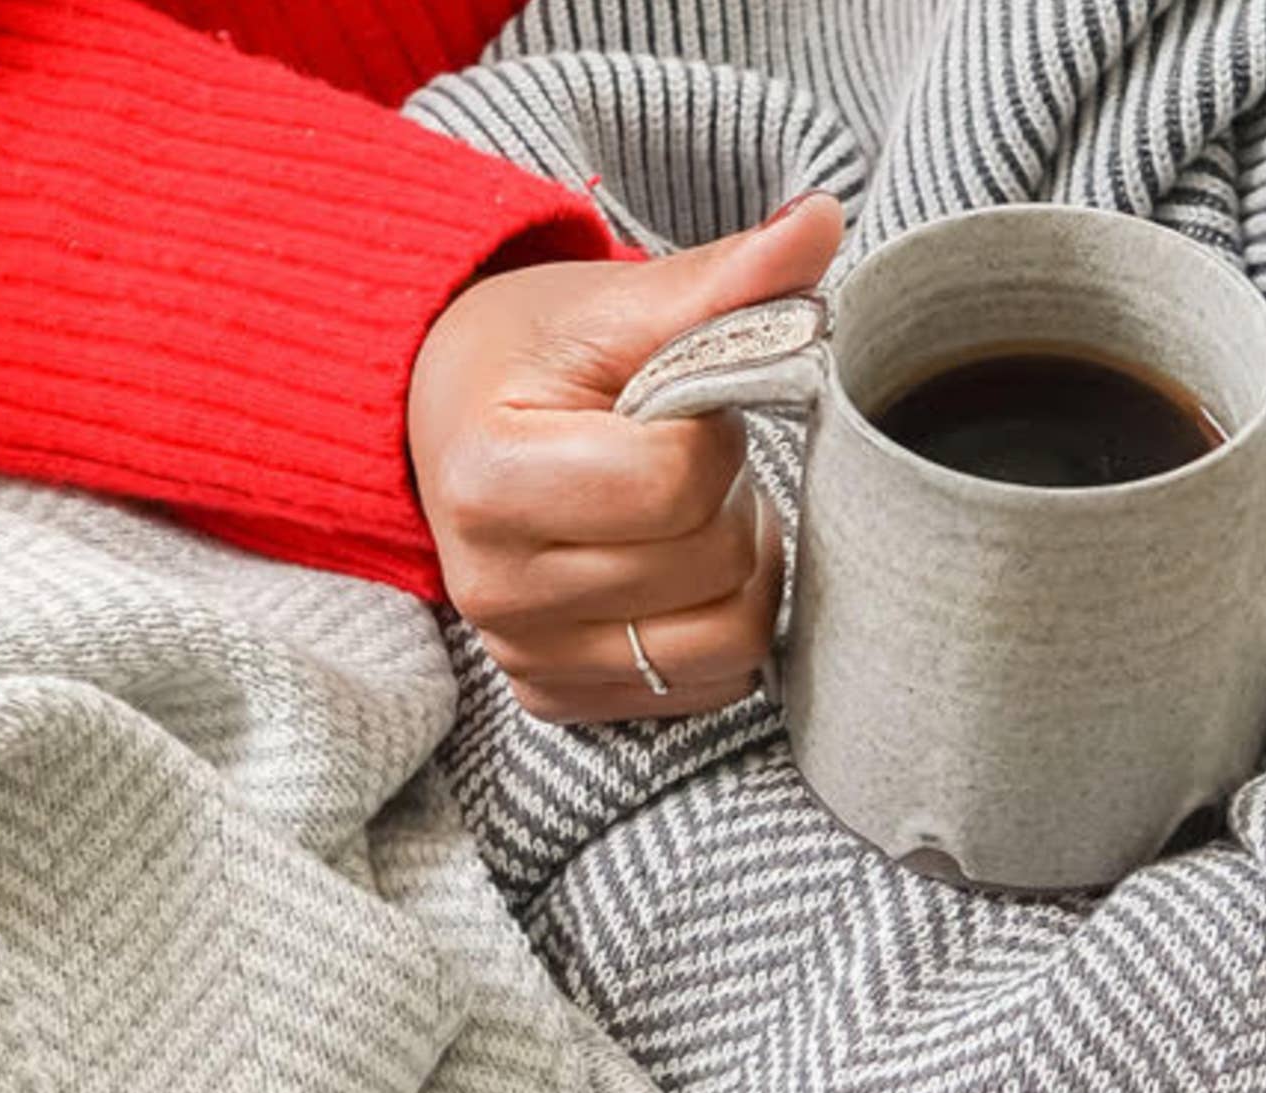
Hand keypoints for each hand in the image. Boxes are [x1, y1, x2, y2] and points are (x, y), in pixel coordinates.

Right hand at [408, 193, 842, 722]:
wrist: (444, 425)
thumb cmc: (526, 361)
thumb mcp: (611, 308)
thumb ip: (720, 281)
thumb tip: (822, 223)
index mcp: (491, 481)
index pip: (678, 485)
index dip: (715, 434)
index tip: (683, 406)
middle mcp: (496, 590)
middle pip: (712, 566)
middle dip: (731, 499)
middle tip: (693, 459)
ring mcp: (523, 655)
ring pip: (723, 646)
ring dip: (739, 574)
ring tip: (696, 519)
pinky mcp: (553, 696)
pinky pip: (698, 690)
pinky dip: (713, 629)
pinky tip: (678, 574)